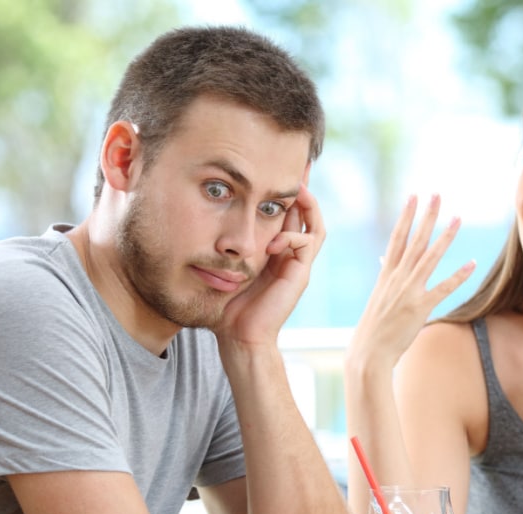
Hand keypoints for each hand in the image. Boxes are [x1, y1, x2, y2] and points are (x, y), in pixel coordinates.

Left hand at [216, 185, 324, 347]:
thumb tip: (208, 215)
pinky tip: (274, 239)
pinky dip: (293, 235)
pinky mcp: (300, 275)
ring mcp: (297, 266)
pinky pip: (307, 243)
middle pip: (307, 215)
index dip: (285, 193)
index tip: (274, 169)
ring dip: (307, 205)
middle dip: (302, 190)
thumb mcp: (223, 265)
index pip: (288, 215)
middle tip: (296, 167)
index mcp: (275, 253)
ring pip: (315, 226)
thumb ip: (224, 245)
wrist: (238, 338)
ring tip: (296, 188)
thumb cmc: (225, 306)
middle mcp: (290, 257)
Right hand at [347, 194, 474, 369]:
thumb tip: (384, 259)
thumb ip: (385, 275)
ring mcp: (409, 292)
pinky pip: (443, 288)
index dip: (406, 216)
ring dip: (445, 237)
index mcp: (387, 274)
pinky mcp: (420, 308)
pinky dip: (458, 275)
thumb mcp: (377, 296)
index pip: (397, 238)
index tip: (414, 196)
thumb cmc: (373, 327)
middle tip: (436, 195)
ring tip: (458, 218)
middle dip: (426, 216)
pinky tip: (472, 263)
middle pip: (414, 241)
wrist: (368, 353)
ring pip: (430, 258)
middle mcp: (397, 278)